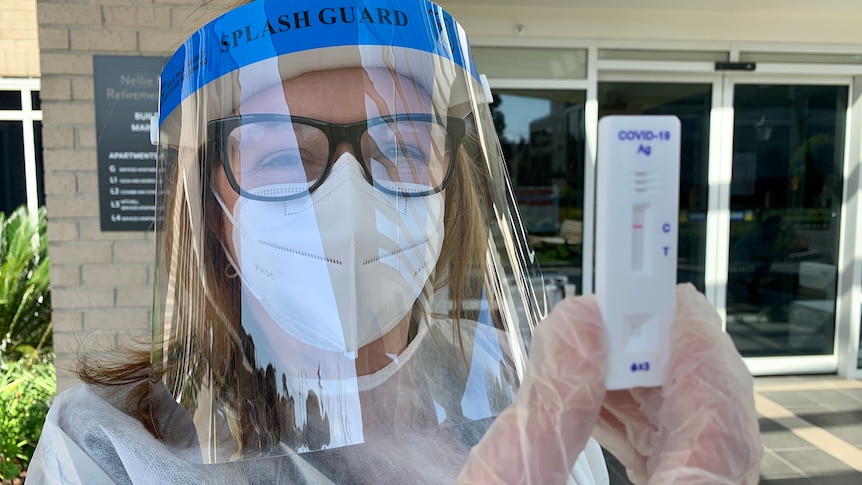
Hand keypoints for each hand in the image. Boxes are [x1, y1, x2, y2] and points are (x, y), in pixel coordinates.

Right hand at [457, 283, 760, 483]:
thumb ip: (548, 405)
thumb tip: (580, 323)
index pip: (719, 418)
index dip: (696, 345)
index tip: (664, 294)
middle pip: (712, 430)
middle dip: (663, 363)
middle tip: (617, 315)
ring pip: (696, 450)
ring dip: (649, 394)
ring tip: (594, 355)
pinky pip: (676, 471)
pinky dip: (641, 431)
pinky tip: (597, 407)